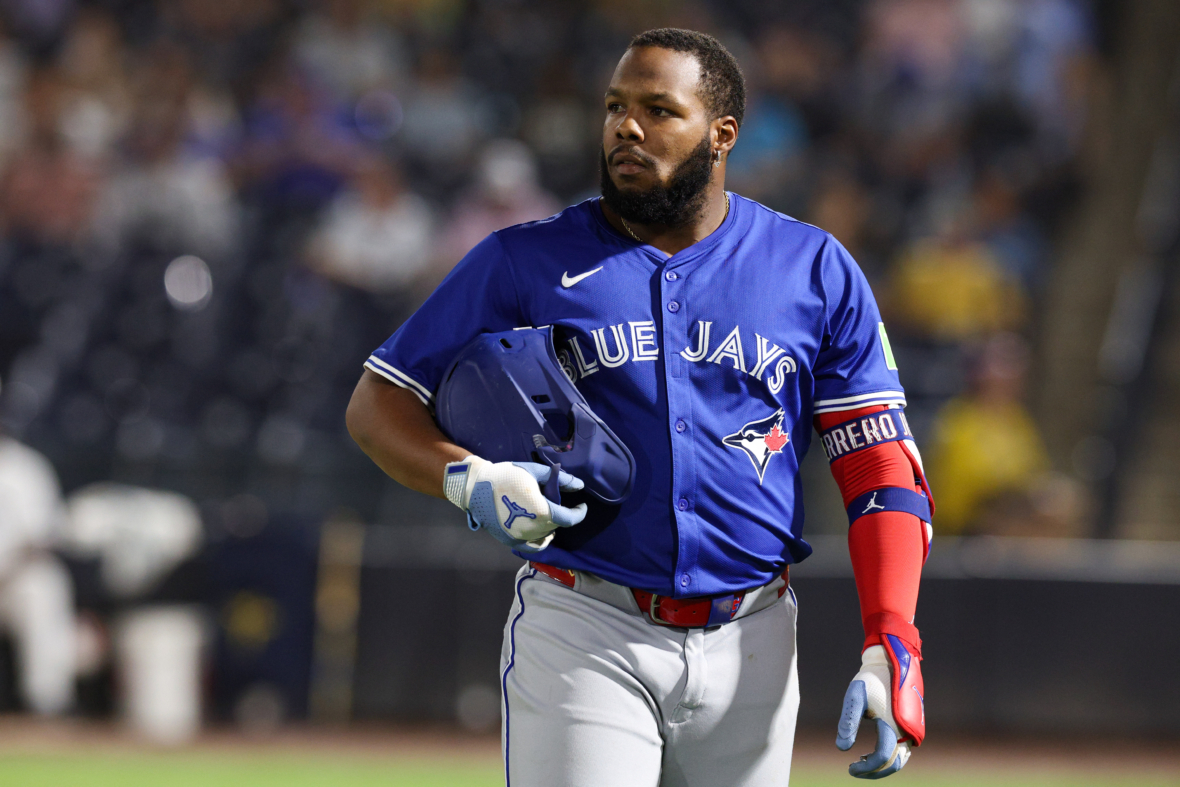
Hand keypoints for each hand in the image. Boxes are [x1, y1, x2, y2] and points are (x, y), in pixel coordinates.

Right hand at [443, 455, 586, 550]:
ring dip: (551, 525)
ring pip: (546, 535)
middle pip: (556, 525)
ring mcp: (521, 538)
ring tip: (546, 512)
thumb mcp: (534, 472)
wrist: (475, 487)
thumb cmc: (506, 475)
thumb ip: (560, 480)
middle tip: (555, 499)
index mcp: (542, 512)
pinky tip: (542, 531)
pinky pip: (533, 546)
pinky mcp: (510, 541)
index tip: (582, 506)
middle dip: (561, 513)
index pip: (569, 518)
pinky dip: (541, 540)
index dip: (579, 513)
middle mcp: (533, 529)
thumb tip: (579, 486)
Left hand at [836, 638, 924, 778]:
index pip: (882, 757)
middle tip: (854, 770)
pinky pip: (903, 750)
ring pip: (900, 759)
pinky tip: (871, 752)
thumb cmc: (871, 679)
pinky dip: (889, 756)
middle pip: (893, 763)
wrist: (891, 663)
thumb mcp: (855, 697)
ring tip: (861, 762)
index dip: (866, 767)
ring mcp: (912, 730)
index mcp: (894, 725)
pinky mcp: (912, 727)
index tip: (850, 768)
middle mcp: (908, 732)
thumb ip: (848, 722)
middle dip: (874, 771)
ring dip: (882, 765)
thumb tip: (841, 748)